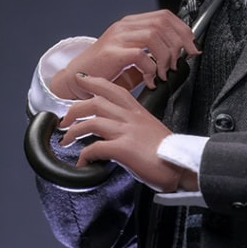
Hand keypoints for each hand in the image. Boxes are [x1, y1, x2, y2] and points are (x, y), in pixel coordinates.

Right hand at [48, 10, 197, 99]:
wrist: (78, 78)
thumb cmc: (106, 70)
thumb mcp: (133, 55)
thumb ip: (152, 51)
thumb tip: (179, 55)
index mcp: (131, 24)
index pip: (164, 16)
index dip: (183, 30)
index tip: (192, 47)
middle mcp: (125, 26)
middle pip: (162, 24)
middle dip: (178, 44)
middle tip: (178, 63)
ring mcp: (117, 38)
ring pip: (153, 36)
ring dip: (165, 57)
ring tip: (163, 73)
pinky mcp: (112, 53)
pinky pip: (140, 55)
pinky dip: (151, 69)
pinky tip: (150, 80)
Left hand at [57, 76, 197, 191]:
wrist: (182, 165)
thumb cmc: (169, 154)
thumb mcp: (151, 132)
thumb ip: (134, 129)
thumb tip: (119, 137)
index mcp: (138, 112)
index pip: (113, 89)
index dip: (94, 83)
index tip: (81, 82)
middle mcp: (130, 118)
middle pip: (96, 102)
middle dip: (74, 109)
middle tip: (64, 120)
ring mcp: (126, 132)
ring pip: (91, 121)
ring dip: (73, 131)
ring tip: (66, 140)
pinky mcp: (123, 149)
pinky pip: (95, 148)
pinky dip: (84, 156)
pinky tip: (82, 162)